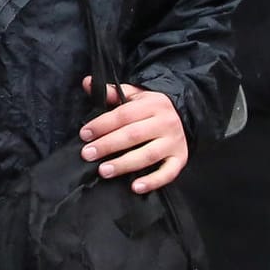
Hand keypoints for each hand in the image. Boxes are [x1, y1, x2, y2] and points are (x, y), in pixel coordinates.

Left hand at [79, 78, 187, 192]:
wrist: (185, 115)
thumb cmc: (151, 108)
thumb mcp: (135, 96)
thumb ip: (111, 92)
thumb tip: (87, 82)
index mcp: (153, 105)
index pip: (123, 115)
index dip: (102, 125)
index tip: (84, 134)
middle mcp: (166, 123)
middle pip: (133, 135)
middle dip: (108, 145)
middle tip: (88, 154)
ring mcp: (174, 142)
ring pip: (148, 155)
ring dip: (124, 164)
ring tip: (104, 171)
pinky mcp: (181, 158)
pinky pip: (168, 172)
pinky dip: (153, 181)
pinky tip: (136, 187)